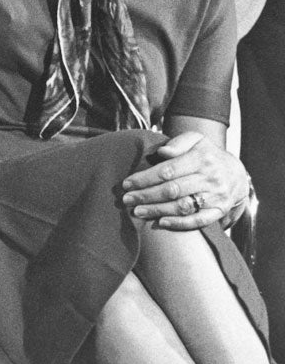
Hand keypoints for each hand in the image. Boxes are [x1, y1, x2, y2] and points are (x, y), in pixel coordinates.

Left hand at [121, 131, 249, 229]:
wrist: (236, 173)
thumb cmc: (206, 154)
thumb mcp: (196, 140)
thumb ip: (178, 143)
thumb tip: (162, 152)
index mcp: (202, 158)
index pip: (168, 170)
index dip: (145, 178)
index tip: (127, 183)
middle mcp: (210, 178)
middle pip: (173, 190)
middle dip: (146, 196)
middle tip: (126, 200)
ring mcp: (216, 196)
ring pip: (183, 206)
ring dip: (157, 210)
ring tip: (137, 211)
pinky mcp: (219, 211)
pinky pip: (199, 220)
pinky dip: (179, 223)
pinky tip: (161, 223)